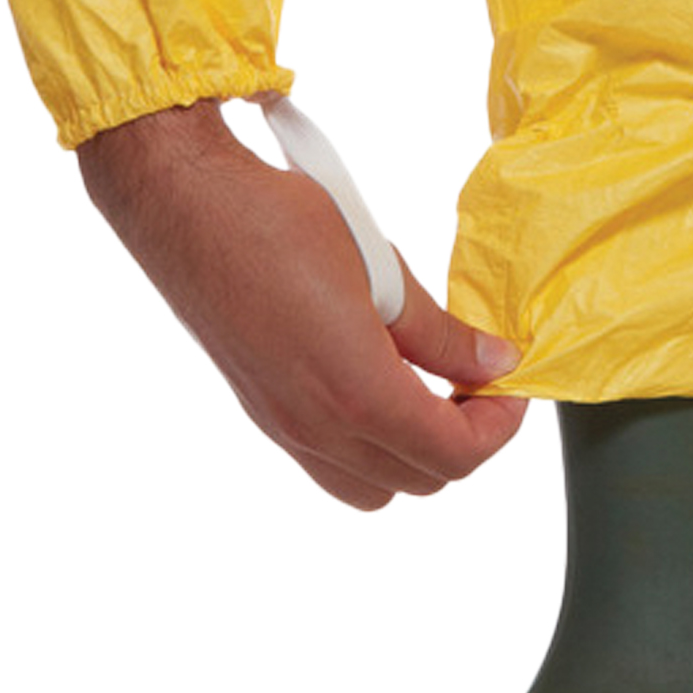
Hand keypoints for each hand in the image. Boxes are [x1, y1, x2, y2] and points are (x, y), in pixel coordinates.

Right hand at [78, 100, 525, 508]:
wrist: (183, 204)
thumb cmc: (275, 221)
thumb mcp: (383, 270)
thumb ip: (441, 333)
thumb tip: (493, 363)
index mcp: (357, 393)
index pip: (456, 454)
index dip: (500, 426)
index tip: (509, 385)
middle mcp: (316, 427)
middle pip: (423, 481)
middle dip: (465, 439)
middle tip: (478, 383)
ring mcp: (284, 427)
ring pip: (374, 488)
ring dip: (415, 454)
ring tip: (430, 391)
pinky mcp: (262, 413)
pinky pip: (331, 466)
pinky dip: (370, 449)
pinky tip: (379, 386)